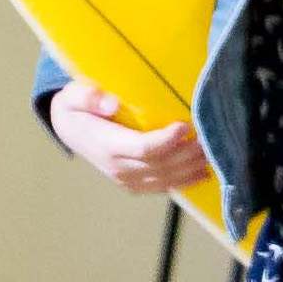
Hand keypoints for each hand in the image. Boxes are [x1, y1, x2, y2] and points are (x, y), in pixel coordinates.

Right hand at [50, 82, 210, 195]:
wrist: (69, 130)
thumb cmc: (76, 108)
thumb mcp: (74, 95)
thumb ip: (88, 97)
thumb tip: (109, 103)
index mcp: (107, 146)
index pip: (143, 148)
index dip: (167, 140)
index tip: (186, 125)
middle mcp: (118, 167)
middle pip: (161, 164)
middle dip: (188, 153)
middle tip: (210, 137)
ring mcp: (126, 179)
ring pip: (166, 178)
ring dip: (191, 168)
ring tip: (213, 152)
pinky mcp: (134, 183)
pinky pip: (162, 186)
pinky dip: (185, 181)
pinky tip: (203, 174)